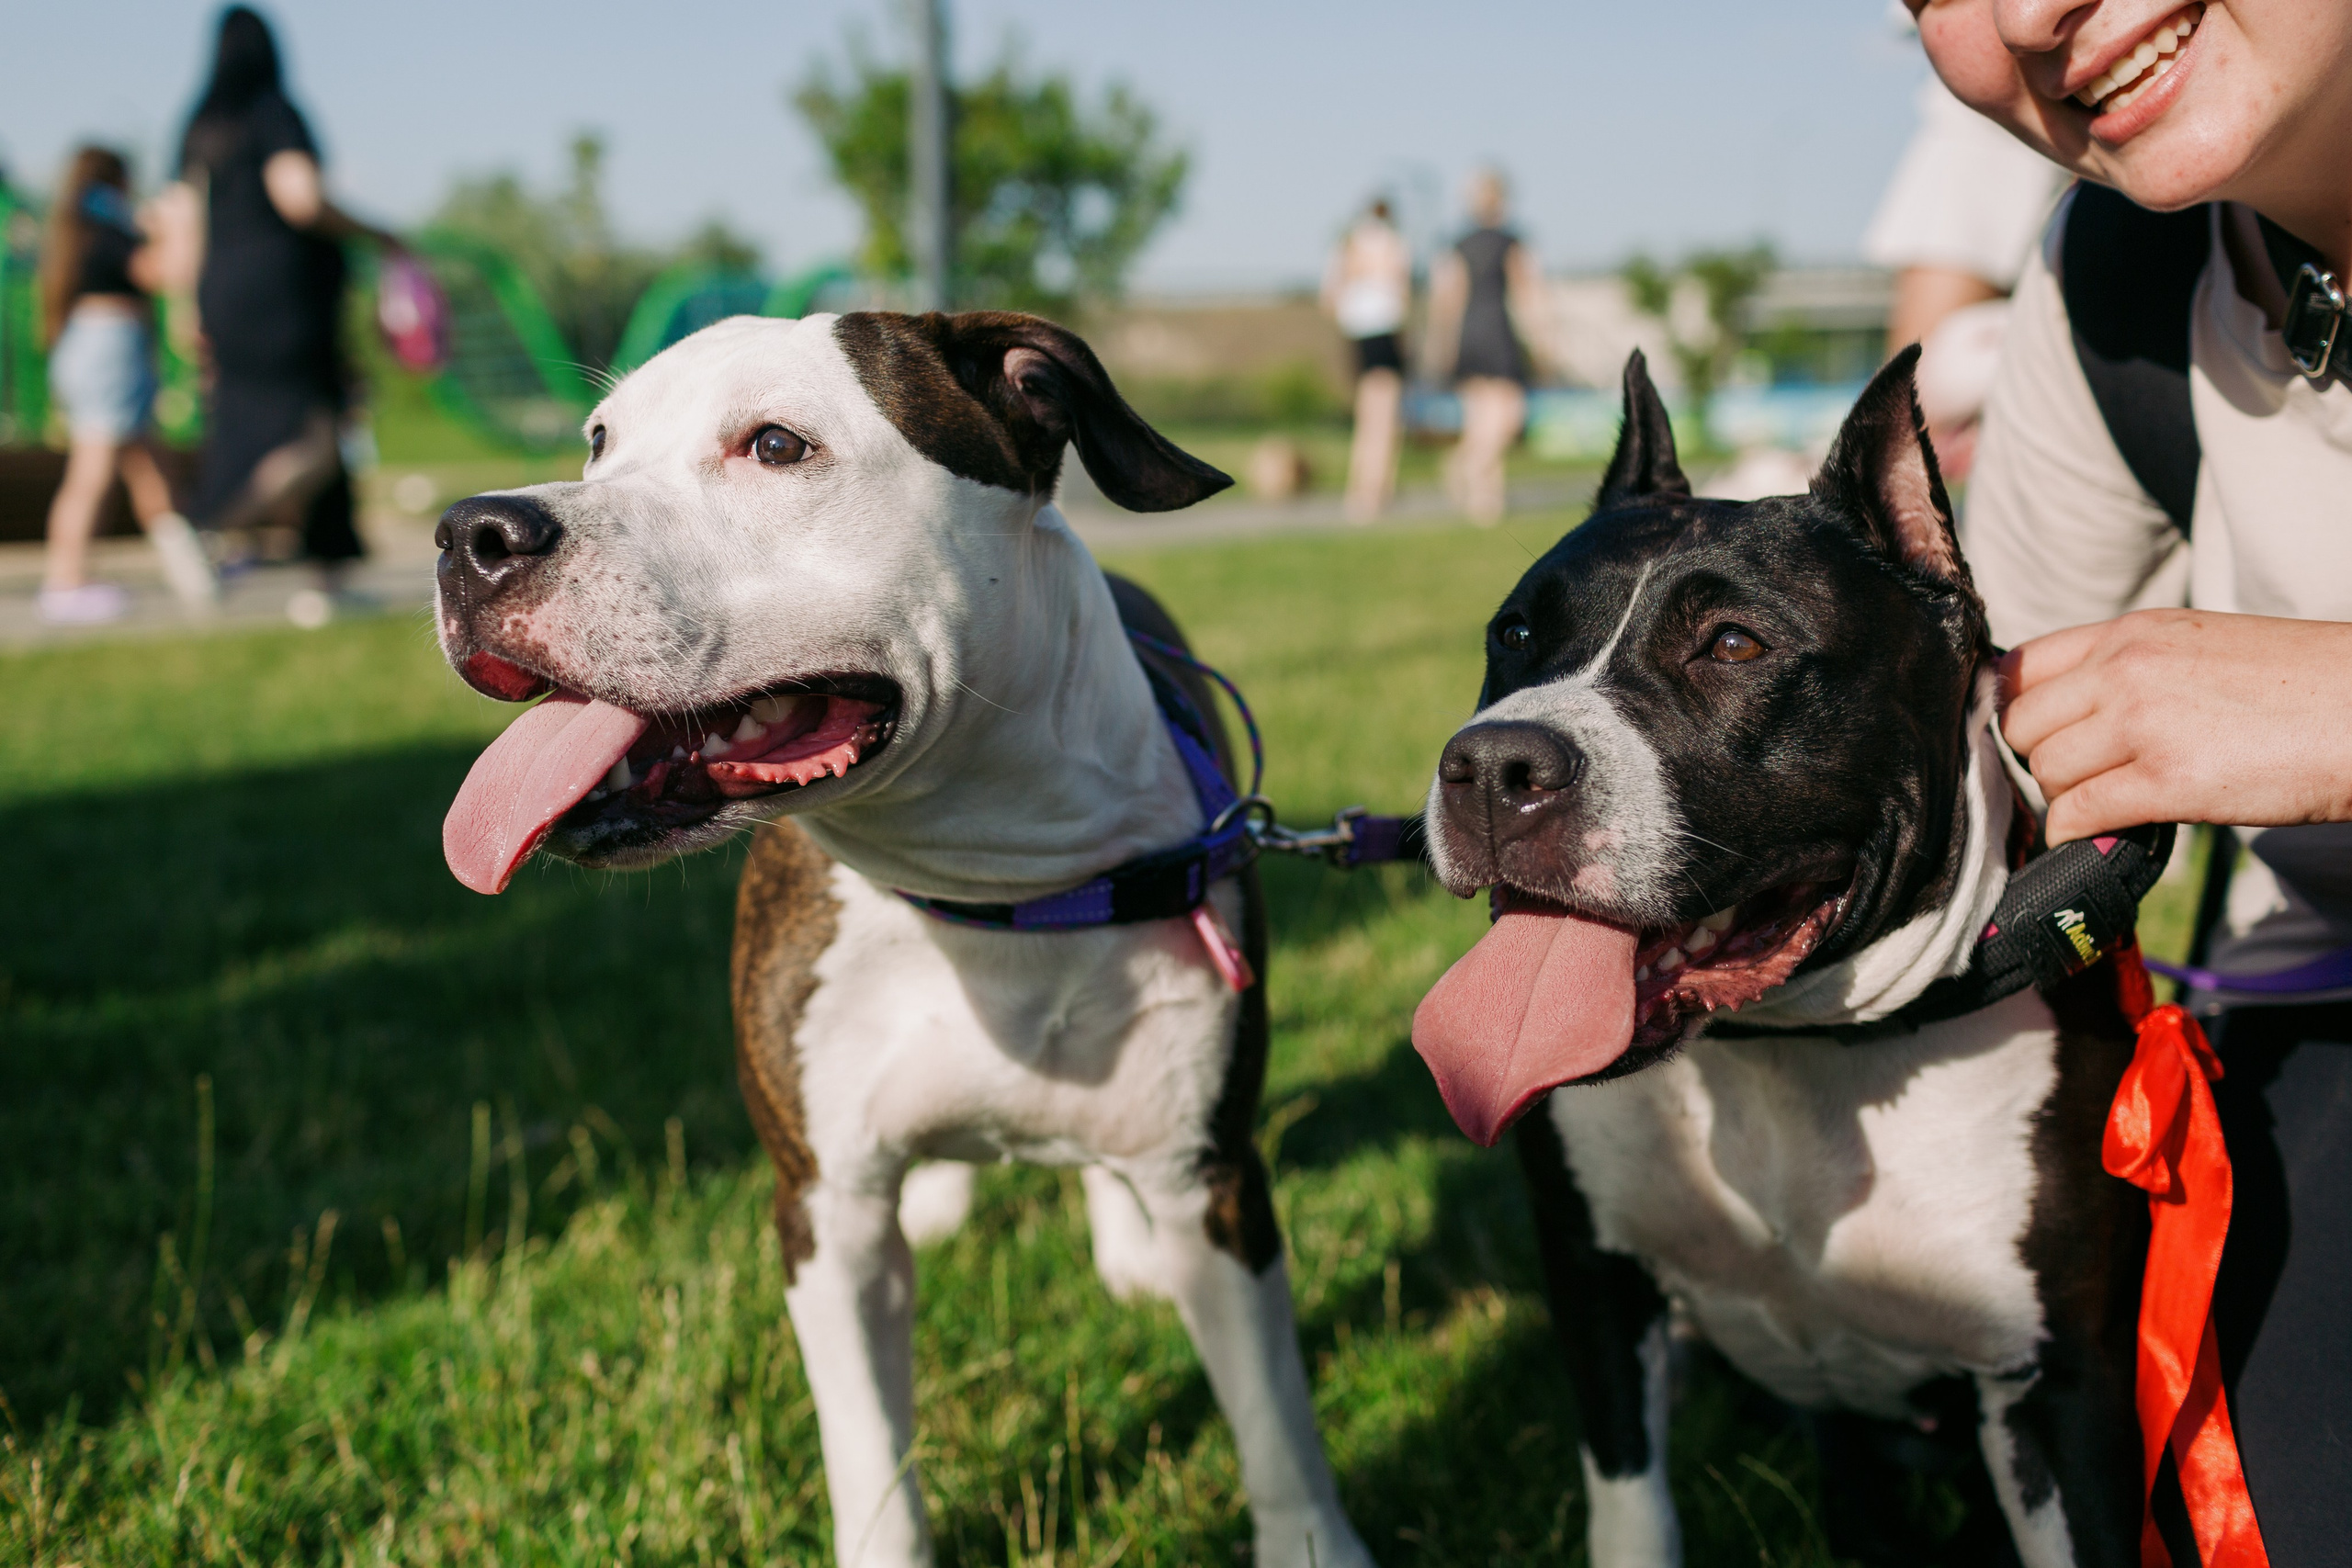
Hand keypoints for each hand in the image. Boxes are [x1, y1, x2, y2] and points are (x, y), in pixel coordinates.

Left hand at [1998, 609, 2351, 842]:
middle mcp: (2126, 668)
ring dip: (2065, 798)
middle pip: (2022, 724)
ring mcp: (2143, 721)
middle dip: (2040, 760)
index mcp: (2133, 632)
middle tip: (2081, 779)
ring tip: (2106, 804)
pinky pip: (2078, 813)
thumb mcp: (2202, 648)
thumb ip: (2136, 669)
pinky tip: (2101, 835)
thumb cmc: (2301, 685)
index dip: (2017, 710)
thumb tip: (2084, 716)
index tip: (2035, 739)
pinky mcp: (2168, 779)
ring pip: (2045, 770)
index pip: (2021, 667)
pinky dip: (2075, 833)